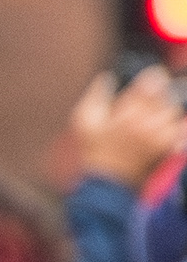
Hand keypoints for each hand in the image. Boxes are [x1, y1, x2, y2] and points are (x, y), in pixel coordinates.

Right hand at [71, 65, 184, 188]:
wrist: (107, 184)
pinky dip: (177, 125)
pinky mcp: (169, 147)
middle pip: (166, 95)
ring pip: (174, 111)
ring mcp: (161, 136)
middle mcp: (148, 123)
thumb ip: (95, 95)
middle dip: (156, 96)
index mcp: (128, 113)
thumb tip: (107, 77)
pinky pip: (182, 127)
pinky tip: (164, 127)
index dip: (152, 77)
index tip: (149, 79)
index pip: (153, 82)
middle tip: (143, 105)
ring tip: (149, 119)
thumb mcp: (84, 122)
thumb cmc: (94, 152)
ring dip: (165, 111)